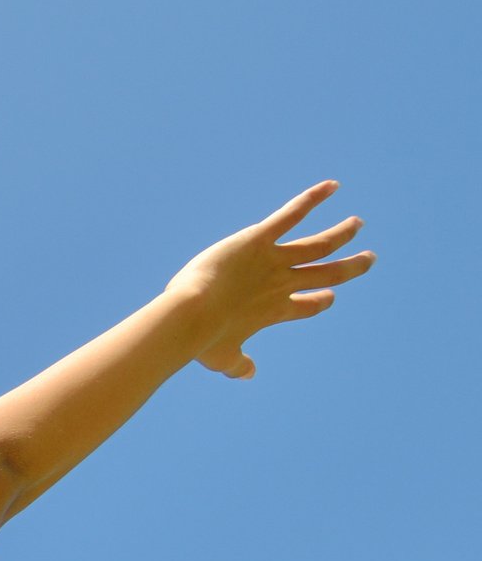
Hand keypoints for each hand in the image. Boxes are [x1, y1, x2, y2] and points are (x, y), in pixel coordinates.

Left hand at [162, 180, 375, 378]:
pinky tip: (331, 186)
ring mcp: (273, 260)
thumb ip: (238, 366)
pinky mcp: (258, 239)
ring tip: (356, 223)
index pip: (306, 306)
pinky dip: (313, 199)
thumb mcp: (222, 358)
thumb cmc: (200, 340)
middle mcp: (281, 284)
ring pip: (319, 244)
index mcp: (273, 311)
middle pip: (326, 273)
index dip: (320, 302)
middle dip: (349, 267)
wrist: (191, 317)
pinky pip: (291, 214)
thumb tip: (247, 374)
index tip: (329, 297)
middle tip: (369, 258)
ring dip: (340, 233)